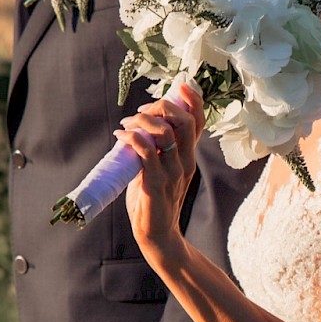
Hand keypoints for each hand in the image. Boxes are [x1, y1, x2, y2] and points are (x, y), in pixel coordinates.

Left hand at [116, 85, 203, 259]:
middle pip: (185, 121)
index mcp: (188, 157)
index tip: (178, 85)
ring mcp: (173, 174)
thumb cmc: (154, 202)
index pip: (199, 121)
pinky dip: (133, 139)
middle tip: (140, 112)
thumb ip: (154, 151)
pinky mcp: (156, 185)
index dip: (192, 99)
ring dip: (144, 121)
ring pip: (166, 133)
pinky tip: (121, 137)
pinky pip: (147, 154)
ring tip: (127, 124)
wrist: (158, 235)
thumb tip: (137, 128)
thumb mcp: (158, 170)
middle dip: (162, 106)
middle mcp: (186, 162)